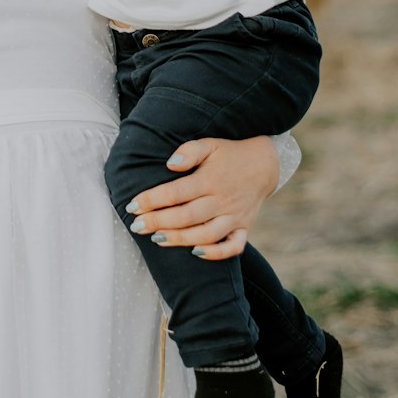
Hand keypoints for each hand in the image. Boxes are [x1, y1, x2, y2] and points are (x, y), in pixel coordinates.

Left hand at [125, 135, 278, 260]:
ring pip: (206, 234)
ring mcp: (234, 216)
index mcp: (210, 179)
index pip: (176, 192)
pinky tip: (195, 253)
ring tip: (157, 240)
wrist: (264, 164)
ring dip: (181, 239)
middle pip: (187, 216)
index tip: (132, 205)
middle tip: (136, 226)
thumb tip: (170, 164)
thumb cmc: (229, 154)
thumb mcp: (210, 144)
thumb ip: (189, 151)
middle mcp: (222, 200)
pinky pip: (234, 247)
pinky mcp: (244, 228)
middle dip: (159, 222)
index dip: (152, 200)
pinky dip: (216, 253)